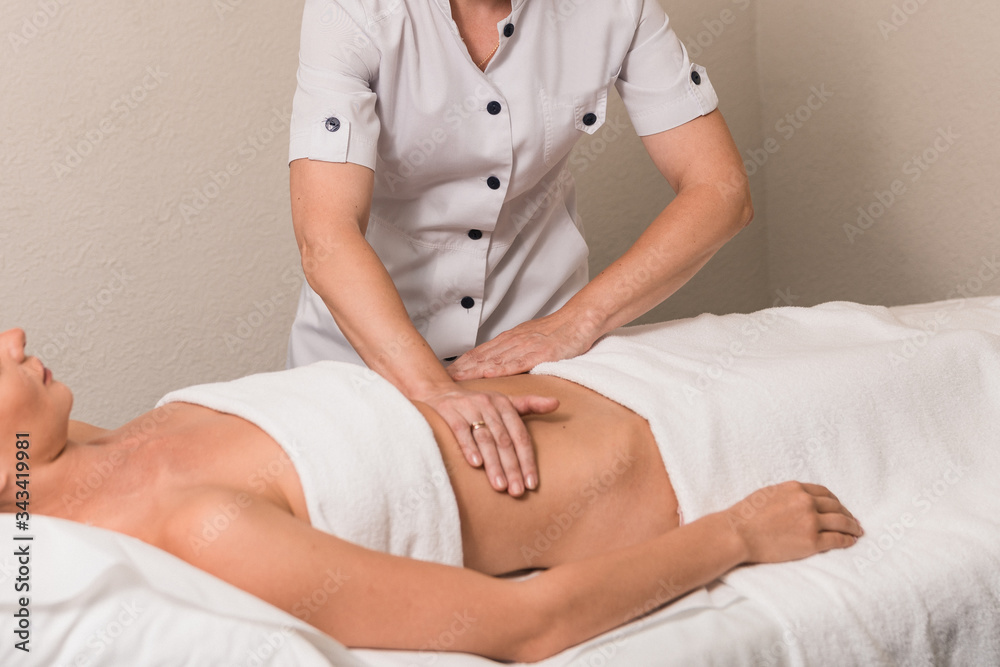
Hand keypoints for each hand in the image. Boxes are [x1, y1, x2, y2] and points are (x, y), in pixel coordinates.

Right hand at [418, 385, 558, 496]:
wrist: (437, 391)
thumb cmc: (476, 403)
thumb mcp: (503, 401)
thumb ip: (530, 404)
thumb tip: (557, 403)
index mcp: (504, 404)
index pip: (520, 436)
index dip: (527, 460)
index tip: (531, 484)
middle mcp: (488, 405)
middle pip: (504, 441)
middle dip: (512, 467)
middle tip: (517, 492)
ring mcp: (468, 408)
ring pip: (485, 439)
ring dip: (493, 464)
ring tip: (500, 486)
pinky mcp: (449, 413)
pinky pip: (461, 432)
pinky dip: (469, 448)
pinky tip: (476, 465)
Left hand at [448, 311, 599, 380]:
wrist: (580, 319)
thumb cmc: (558, 331)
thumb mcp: (530, 340)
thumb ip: (513, 351)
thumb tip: (495, 364)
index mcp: (509, 339)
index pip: (479, 353)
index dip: (460, 364)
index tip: (443, 373)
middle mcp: (513, 341)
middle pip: (480, 357)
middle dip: (459, 369)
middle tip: (439, 380)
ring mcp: (526, 346)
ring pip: (494, 359)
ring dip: (473, 370)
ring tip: (455, 380)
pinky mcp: (541, 353)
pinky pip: (519, 362)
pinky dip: (502, 368)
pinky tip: (489, 374)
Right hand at [724, 481, 863, 563]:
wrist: (738, 533)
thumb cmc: (747, 515)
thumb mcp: (768, 493)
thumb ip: (787, 495)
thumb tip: (798, 500)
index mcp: (795, 488)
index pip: (824, 493)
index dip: (836, 501)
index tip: (840, 507)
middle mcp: (806, 502)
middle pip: (836, 507)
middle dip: (847, 514)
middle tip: (853, 521)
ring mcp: (810, 522)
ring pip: (841, 522)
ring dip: (852, 527)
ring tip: (857, 532)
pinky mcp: (811, 542)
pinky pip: (836, 540)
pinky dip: (847, 540)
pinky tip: (850, 542)